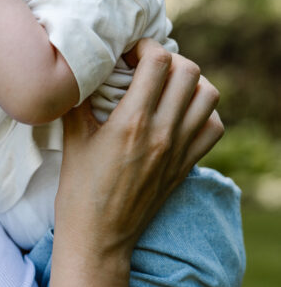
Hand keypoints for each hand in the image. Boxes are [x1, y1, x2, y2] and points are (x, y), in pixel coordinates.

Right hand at [55, 39, 222, 258]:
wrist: (99, 238)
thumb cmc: (79, 192)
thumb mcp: (73, 141)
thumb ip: (78, 102)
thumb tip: (79, 73)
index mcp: (131, 123)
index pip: (157, 62)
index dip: (145, 47)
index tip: (129, 53)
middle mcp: (162, 133)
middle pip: (189, 72)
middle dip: (169, 60)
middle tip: (148, 67)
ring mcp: (179, 151)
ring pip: (209, 96)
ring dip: (191, 84)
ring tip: (168, 87)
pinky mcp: (186, 166)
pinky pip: (214, 128)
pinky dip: (204, 114)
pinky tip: (181, 115)